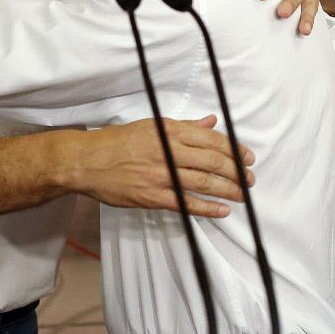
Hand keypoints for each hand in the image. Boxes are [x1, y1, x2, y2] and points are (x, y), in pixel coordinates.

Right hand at [78, 115, 254, 217]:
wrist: (85, 161)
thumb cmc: (115, 142)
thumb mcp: (150, 126)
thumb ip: (184, 126)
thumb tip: (211, 122)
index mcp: (167, 130)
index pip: (211, 139)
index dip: (234, 150)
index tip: (248, 157)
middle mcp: (166, 150)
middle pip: (212, 162)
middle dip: (237, 172)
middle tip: (249, 180)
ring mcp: (159, 174)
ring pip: (204, 182)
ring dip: (228, 190)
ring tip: (242, 195)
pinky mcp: (151, 196)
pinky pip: (186, 203)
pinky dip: (207, 208)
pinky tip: (221, 210)